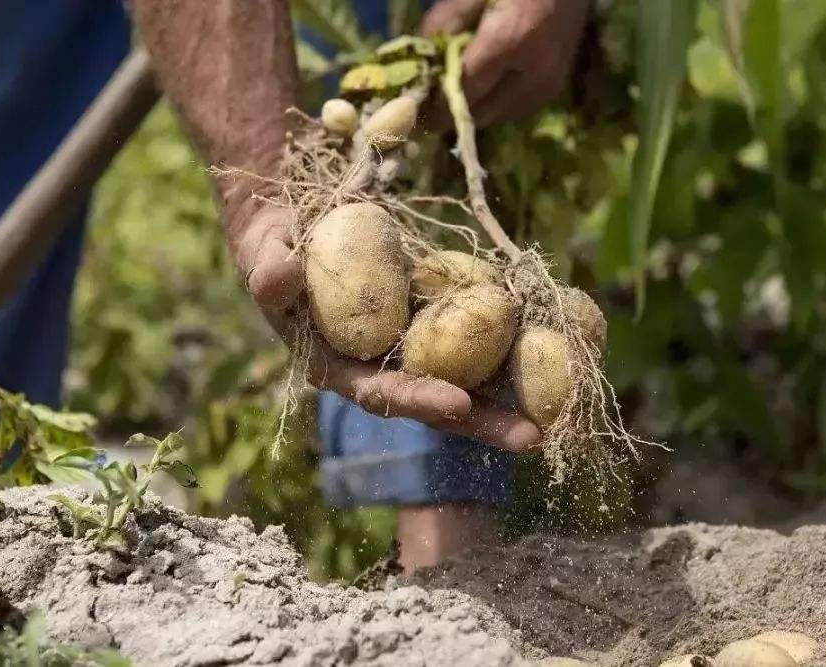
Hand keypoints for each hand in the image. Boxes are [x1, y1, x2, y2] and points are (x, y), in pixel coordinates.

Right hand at [229, 203, 541, 452]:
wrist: (299, 220)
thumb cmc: (276, 242)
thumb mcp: (265, 251)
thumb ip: (270, 268)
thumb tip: (281, 275)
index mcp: (338, 367)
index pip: (380, 394)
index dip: (418, 400)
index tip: (458, 404)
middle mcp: (381, 365)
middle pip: (437, 401)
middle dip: (485, 423)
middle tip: (533, 438)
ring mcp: (414, 345)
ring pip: (466, 376)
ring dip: (511, 396)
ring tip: (560, 412)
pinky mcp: (436, 318)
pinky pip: (476, 335)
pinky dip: (511, 345)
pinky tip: (555, 349)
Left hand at [421, 0, 591, 125]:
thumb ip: (446, 21)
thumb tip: (421, 57)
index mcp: (509, 40)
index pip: (465, 89)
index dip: (438, 107)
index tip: (417, 113)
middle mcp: (533, 72)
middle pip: (482, 112)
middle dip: (453, 114)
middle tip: (430, 108)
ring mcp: (549, 84)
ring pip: (499, 116)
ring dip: (476, 110)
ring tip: (456, 94)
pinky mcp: (556, 89)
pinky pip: (516, 110)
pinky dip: (496, 104)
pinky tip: (486, 86)